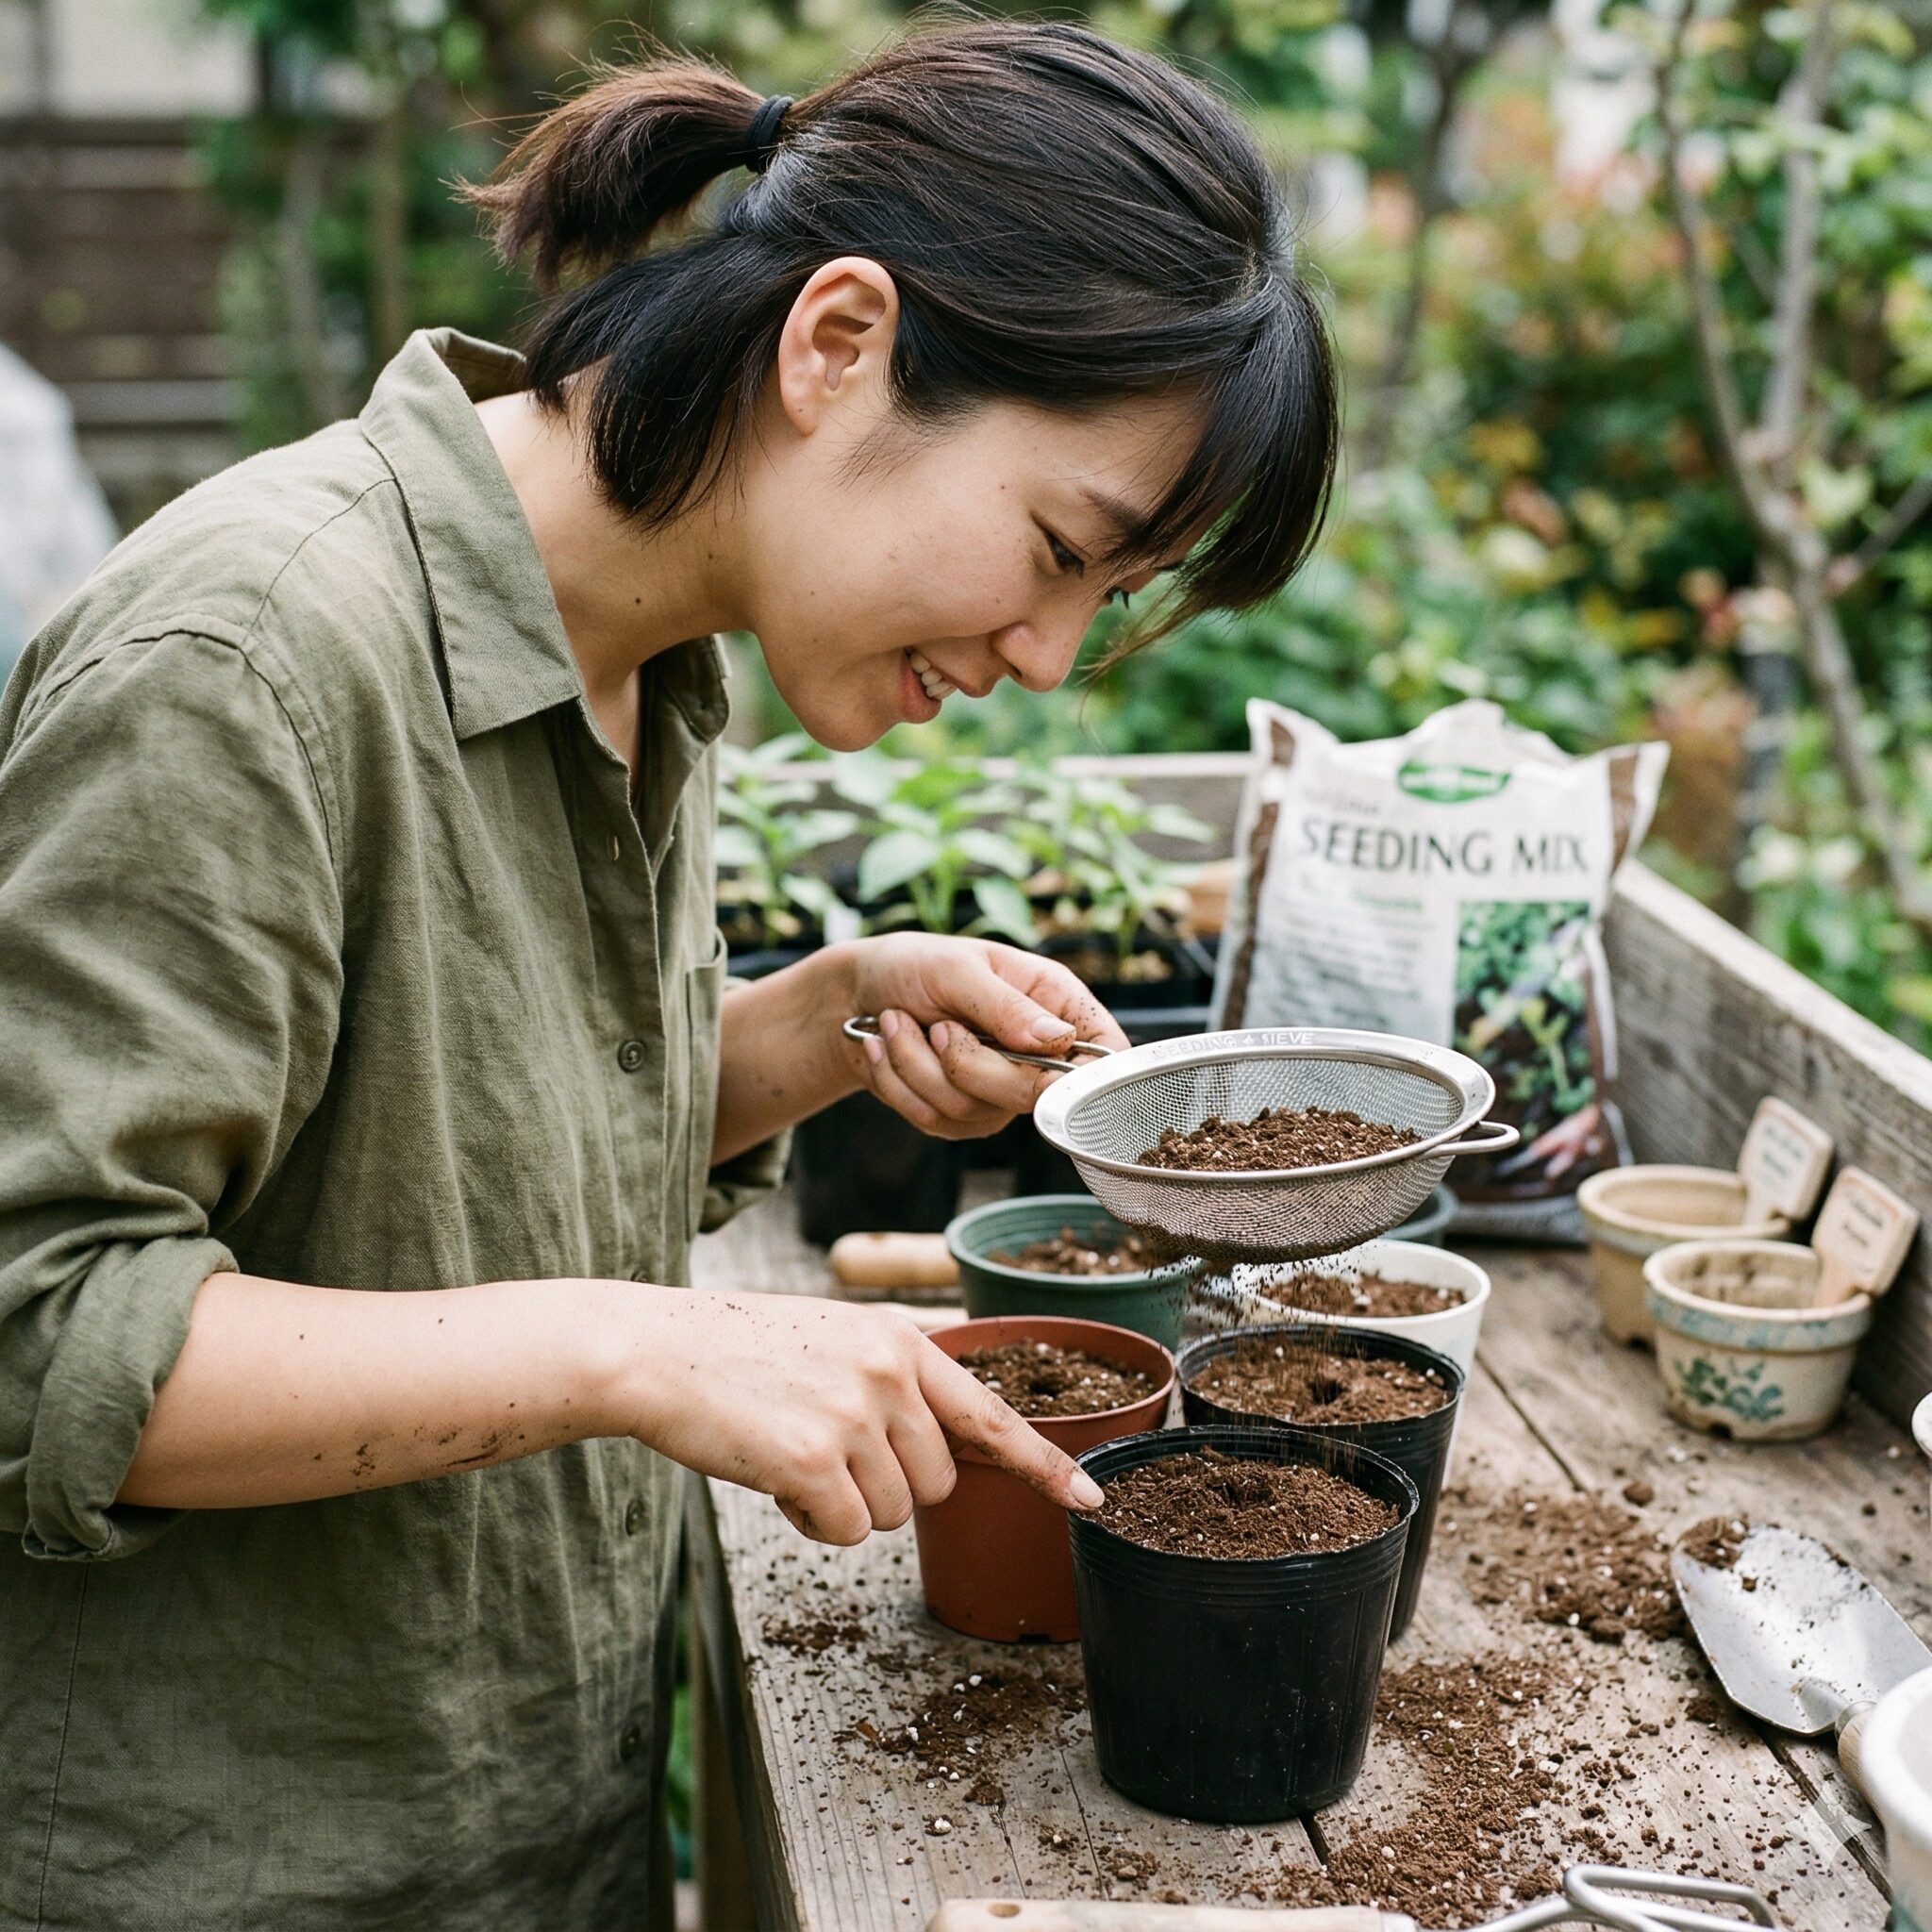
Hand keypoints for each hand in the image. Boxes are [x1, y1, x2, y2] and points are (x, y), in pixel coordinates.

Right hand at [620, 1290, 1104, 1543]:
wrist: (655, 1350)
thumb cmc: (736, 1353)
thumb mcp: (832, 1343)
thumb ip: (893, 1387)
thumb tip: (944, 1454)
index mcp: (899, 1341)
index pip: (990, 1411)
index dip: (1045, 1463)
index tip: (1093, 1497)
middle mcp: (889, 1373)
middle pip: (937, 1483)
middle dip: (889, 1487)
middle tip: (824, 1451)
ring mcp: (854, 1416)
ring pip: (893, 1514)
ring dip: (846, 1506)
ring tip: (790, 1453)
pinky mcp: (814, 1460)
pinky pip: (847, 1532)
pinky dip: (814, 1524)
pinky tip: (774, 1479)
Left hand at [831, 934, 1127, 1138]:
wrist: (852, 995)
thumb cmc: (912, 965)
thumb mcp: (956, 970)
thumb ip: (1005, 1006)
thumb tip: (1060, 1040)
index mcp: (1053, 1002)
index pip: (1104, 1054)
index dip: (1090, 1077)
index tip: (1045, 1072)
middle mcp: (1036, 1051)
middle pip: (1035, 1095)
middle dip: (968, 1064)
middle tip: (935, 1025)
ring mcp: (1000, 1090)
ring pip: (975, 1111)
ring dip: (917, 1066)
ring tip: (896, 1024)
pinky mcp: (961, 1116)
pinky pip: (936, 1121)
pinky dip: (899, 1083)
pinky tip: (886, 1049)